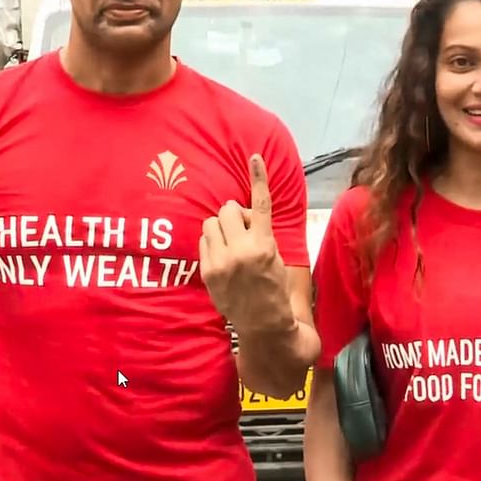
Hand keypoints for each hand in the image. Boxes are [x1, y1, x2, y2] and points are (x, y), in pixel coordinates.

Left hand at [199, 155, 294, 335]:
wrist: (263, 323)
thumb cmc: (274, 286)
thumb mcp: (277, 255)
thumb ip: (260, 232)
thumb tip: (243, 215)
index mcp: (263, 245)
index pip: (260, 205)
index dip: (259, 178)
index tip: (254, 157)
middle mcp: (240, 251)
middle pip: (228, 210)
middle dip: (235, 215)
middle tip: (244, 230)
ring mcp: (220, 262)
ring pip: (211, 223)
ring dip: (221, 228)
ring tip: (232, 245)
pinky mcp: (207, 271)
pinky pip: (203, 241)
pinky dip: (212, 243)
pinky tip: (223, 257)